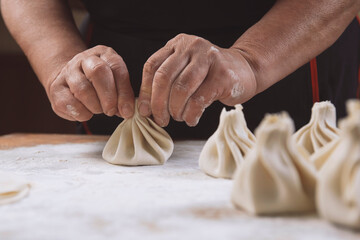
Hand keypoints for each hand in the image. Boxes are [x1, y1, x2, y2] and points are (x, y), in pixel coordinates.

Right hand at [46, 45, 134, 121]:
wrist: (69, 80)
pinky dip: (81, 113)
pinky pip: (68, 103)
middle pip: (98, 72)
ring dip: (94, 106)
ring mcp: (68, 71)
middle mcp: (85, 59)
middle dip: (108, 97)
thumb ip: (122, 94)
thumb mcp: (114, 83)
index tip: (127, 110)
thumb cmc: (98, 85)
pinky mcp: (56, 87)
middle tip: (112, 111)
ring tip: (99, 110)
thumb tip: (127, 111)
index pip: (117, 68)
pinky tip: (86, 113)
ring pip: (82, 89)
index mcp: (104, 54)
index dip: (124, 91)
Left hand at [138, 34, 256, 126]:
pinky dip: (191, 114)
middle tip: (161, 120)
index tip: (145, 111)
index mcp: (178, 44)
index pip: (152, 67)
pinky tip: (191, 119)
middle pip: (164, 77)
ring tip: (178, 117)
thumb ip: (168, 82)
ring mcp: (208, 58)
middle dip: (158, 104)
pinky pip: (199, 100)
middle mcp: (191, 47)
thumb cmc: (211, 75)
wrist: (246, 70)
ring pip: (181, 89)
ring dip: (176, 110)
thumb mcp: (186, 70)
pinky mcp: (222, 75)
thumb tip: (146, 108)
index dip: (145, 92)